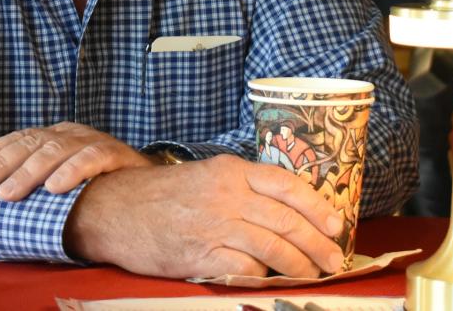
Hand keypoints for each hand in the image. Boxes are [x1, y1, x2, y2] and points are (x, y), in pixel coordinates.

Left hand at [0, 121, 153, 200]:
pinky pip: (90, 159)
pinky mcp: (114, 153)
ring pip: (55, 150)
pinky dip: (71, 172)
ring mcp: (91, 140)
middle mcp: (70, 133)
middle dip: (2, 164)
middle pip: (30, 144)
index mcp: (55, 135)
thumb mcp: (63, 177)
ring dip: (29, 172)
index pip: (18, 139)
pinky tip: (54, 187)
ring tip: (8, 193)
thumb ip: (37, 180)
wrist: (148, 183)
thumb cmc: (98, 183)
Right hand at [65, 154, 344, 278]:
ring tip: (311, 275)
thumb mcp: (205, 178)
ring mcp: (214, 224)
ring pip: (272, 246)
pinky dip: (265, 276)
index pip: (285, 184)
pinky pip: (246, 268)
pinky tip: (273, 281)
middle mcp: (226, 194)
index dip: (316, 206)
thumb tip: (285, 213)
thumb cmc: (162, 196)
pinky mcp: (201, 254)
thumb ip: (240, 189)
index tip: (336, 224)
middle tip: (333, 260)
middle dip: (316, 243)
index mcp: (229, 170)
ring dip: (298, 265)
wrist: (115, 209)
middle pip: (285, 219)